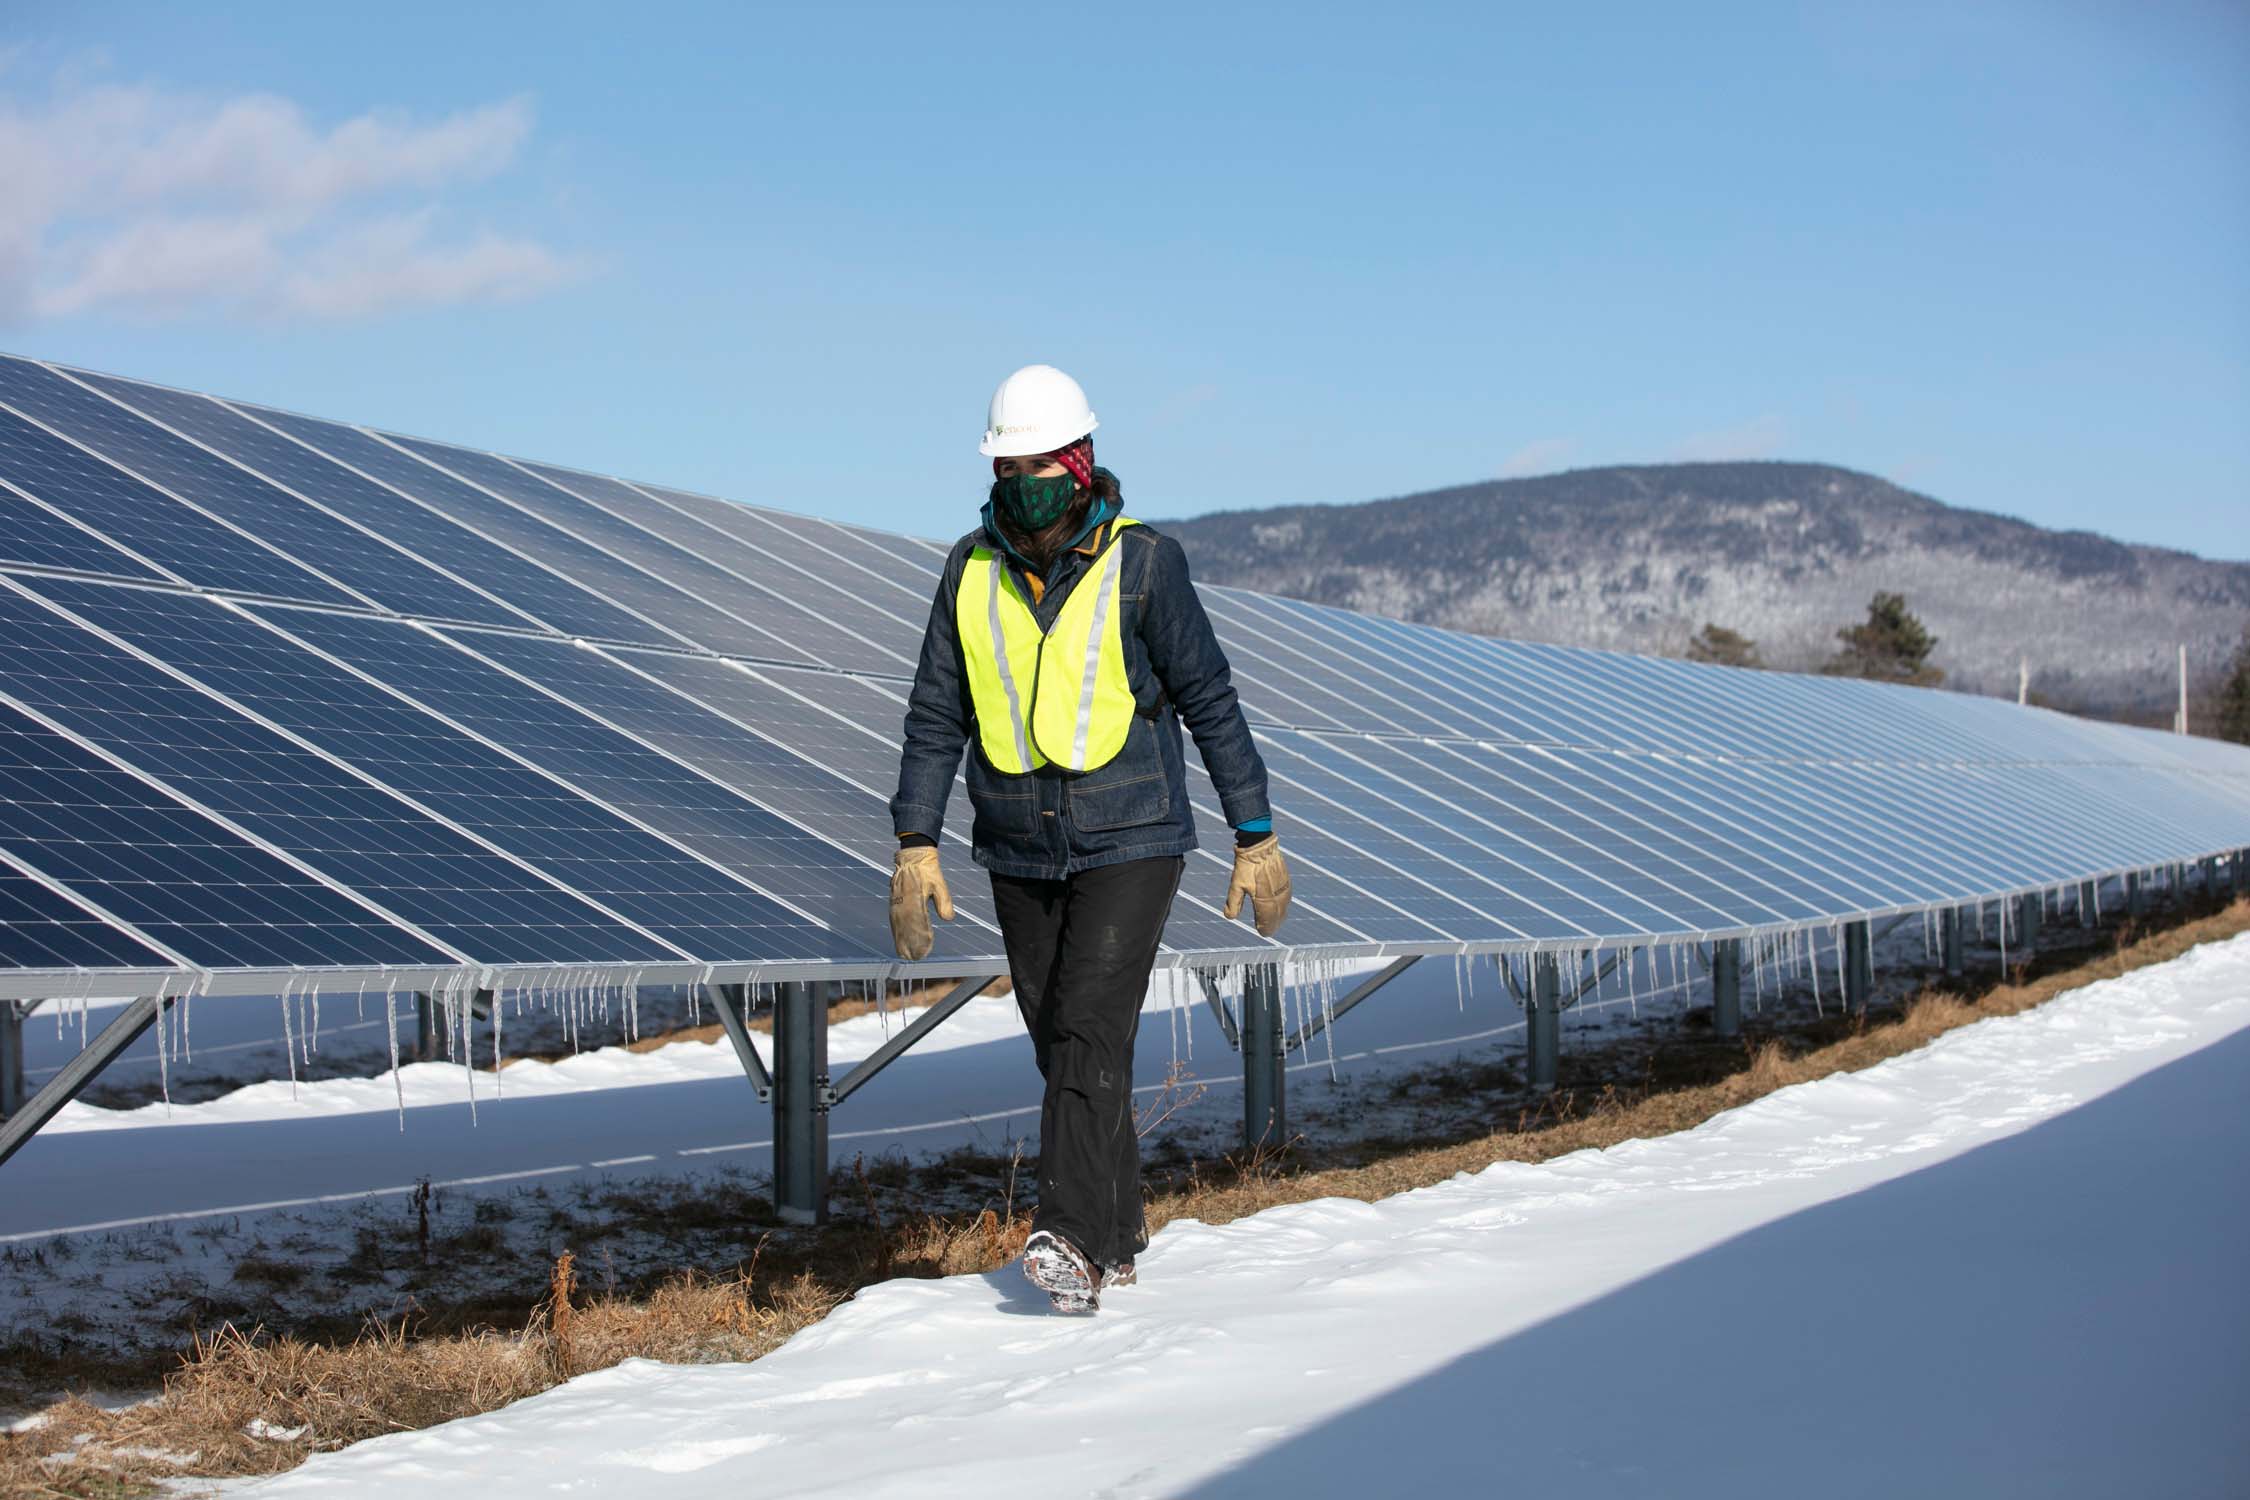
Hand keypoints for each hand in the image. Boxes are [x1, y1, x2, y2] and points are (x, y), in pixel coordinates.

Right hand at [889, 845, 953, 959]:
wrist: (913, 856)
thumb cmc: (928, 871)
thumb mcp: (939, 884)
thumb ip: (943, 901)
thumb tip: (948, 919)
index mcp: (914, 895)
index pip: (917, 921)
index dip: (920, 936)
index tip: (924, 948)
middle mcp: (902, 900)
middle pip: (905, 926)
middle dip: (909, 943)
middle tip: (914, 957)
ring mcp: (896, 901)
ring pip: (898, 924)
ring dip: (901, 939)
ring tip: (904, 953)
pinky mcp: (894, 901)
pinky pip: (894, 918)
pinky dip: (896, 930)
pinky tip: (899, 940)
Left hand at [1222, 833, 1291, 937]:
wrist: (1260, 846)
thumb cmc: (1247, 865)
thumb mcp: (1236, 884)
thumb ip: (1233, 902)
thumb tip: (1229, 917)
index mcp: (1264, 899)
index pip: (1267, 920)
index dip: (1265, 927)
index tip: (1262, 932)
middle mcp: (1277, 896)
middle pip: (1277, 916)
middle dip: (1273, 924)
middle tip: (1268, 930)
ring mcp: (1283, 888)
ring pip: (1284, 908)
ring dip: (1280, 916)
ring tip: (1275, 922)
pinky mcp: (1286, 880)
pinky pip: (1287, 898)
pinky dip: (1284, 905)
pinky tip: (1281, 906)